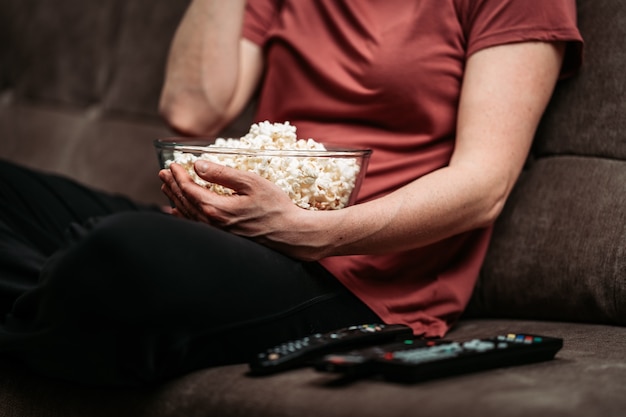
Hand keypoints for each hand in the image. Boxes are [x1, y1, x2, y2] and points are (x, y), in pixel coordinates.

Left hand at [159, 161, 330, 259]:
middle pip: (184, 202)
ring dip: (175, 199)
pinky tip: (178, 211)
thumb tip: (198, 166)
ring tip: (167, 187)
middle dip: (173, 186)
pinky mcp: (223, 237)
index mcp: (217, 208)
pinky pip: (196, 226)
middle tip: (164, 173)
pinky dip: (183, 216)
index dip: (179, 176)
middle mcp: (213, 223)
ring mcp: (217, 233)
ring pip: (188, 214)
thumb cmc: (275, 206)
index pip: (189, 190)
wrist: (290, 233)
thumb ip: (223, 174)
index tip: (174, 164)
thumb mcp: (251, 183)